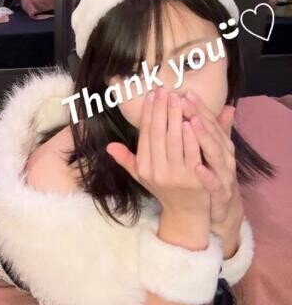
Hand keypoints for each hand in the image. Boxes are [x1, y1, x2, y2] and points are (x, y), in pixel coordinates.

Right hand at [106, 87, 210, 218]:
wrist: (187, 213)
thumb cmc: (165, 190)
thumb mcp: (142, 176)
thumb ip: (127, 160)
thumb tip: (109, 146)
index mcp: (144, 167)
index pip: (145, 134)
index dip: (148, 114)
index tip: (152, 96)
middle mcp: (157, 171)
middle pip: (158, 134)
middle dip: (162, 110)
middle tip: (165, 90)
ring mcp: (176, 175)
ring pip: (174, 140)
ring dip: (176, 117)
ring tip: (178, 98)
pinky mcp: (195, 179)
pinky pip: (192, 152)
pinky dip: (192, 135)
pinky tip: (192, 119)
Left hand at [180, 91, 243, 236]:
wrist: (220, 208)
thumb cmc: (211, 173)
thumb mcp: (210, 150)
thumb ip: (213, 130)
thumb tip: (226, 106)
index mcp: (219, 143)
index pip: (208, 121)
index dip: (197, 106)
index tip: (183, 92)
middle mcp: (223, 155)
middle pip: (210, 132)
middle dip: (195, 114)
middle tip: (180, 98)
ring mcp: (223, 173)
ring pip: (214, 153)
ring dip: (202, 138)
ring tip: (191, 122)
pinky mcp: (221, 193)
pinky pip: (214, 184)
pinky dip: (207, 175)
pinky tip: (197, 167)